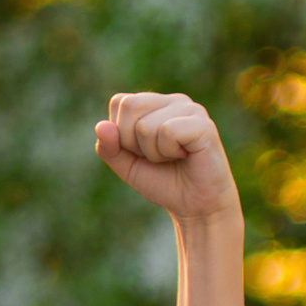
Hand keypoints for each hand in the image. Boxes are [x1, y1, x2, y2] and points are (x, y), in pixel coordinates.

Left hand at [94, 92, 240, 223]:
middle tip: (156, 156)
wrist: (194, 205)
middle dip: (132, 141)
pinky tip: (184, 156)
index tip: (140, 151)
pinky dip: (167, 152)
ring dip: (152, 152)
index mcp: (156, 104)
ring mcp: (192, 110)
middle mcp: (175, 101)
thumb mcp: (126, 166)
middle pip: (130, 106)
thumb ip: (109, 147)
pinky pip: (167, 132)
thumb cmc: (163, 181)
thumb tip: (101, 126)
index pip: (120, 102)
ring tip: (172, 157)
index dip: (120, 133)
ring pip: (145, 125)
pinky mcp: (204, 125)